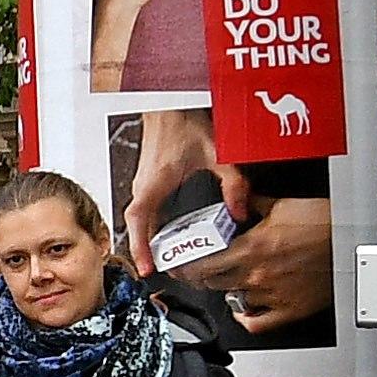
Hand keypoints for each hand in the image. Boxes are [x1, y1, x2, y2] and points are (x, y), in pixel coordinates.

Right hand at [120, 103, 221, 267]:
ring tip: (163, 258)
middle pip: (137, 226)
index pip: (138, 221)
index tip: (146, 267)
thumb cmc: (185, 124)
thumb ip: (232, 185)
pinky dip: (150, 226)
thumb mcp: (217, 156)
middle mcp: (143, 186)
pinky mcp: (147, 182)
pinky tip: (167, 234)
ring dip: (147, 239)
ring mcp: (142, 184)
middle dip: (146, 251)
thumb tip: (239, 212)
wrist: (170, 106)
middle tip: (161, 270)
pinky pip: (142, 210)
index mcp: (155, 183)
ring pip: (138, 219)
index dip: (140, 246)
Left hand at [174, 192, 336, 333]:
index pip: (202, 264)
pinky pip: (257, 324)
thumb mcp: (280, 206)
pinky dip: (245, 318)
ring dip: (225, 292)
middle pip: (212, 284)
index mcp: (251, 248)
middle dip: (199, 278)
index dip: (185, 267)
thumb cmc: (323, 221)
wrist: (352, 241)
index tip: (177, 265)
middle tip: (193, 273)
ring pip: (233, 300)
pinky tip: (242, 309)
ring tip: (224, 282)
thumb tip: (235, 204)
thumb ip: (250, 207)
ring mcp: (272, 295)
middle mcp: (257, 275)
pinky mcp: (289, 310)